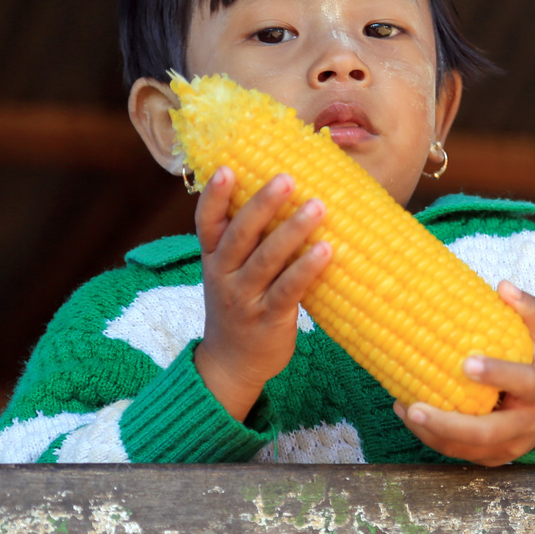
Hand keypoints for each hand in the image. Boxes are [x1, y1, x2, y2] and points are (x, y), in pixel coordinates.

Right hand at [193, 168, 330, 421]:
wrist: (231, 365)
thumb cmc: (240, 307)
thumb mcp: (231, 273)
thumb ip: (248, 241)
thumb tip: (284, 196)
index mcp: (213, 260)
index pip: (207, 224)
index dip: (214, 197)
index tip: (225, 168)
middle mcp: (223, 276)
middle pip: (240, 235)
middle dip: (262, 205)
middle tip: (288, 177)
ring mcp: (243, 299)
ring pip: (266, 260)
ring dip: (292, 231)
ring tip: (318, 206)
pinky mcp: (267, 319)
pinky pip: (288, 290)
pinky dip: (306, 269)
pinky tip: (327, 250)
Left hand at [393, 281, 534, 465]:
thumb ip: (529, 311)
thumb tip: (502, 286)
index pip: (524, 383)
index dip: (497, 374)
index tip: (467, 362)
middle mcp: (525, 426)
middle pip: (486, 433)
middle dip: (448, 423)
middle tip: (414, 407)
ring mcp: (506, 448)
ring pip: (464, 448)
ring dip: (430, 432)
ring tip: (405, 408)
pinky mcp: (488, 460)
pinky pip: (455, 451)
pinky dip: (429, 435)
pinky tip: (407, 412)